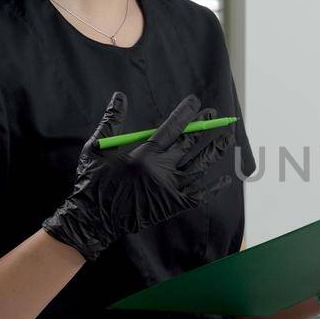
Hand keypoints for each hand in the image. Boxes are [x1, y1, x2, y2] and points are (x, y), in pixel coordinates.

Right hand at [41, 91, 235, 261]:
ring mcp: (170, 189)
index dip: (185, 114)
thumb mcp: (97, 149)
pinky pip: (199, 195)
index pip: (171, 128)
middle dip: (202, 128)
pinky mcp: (173, 205)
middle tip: (213, 115)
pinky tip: (226, 179)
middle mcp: (161, 171)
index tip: (195, 102)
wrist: (94, 221)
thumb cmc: (93, 184)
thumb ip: (111, 121)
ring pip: (199, 167)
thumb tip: (120, 96)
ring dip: (214, 152)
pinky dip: (213, 188)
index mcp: (144, 156)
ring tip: (226, 139)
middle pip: (189, 144)